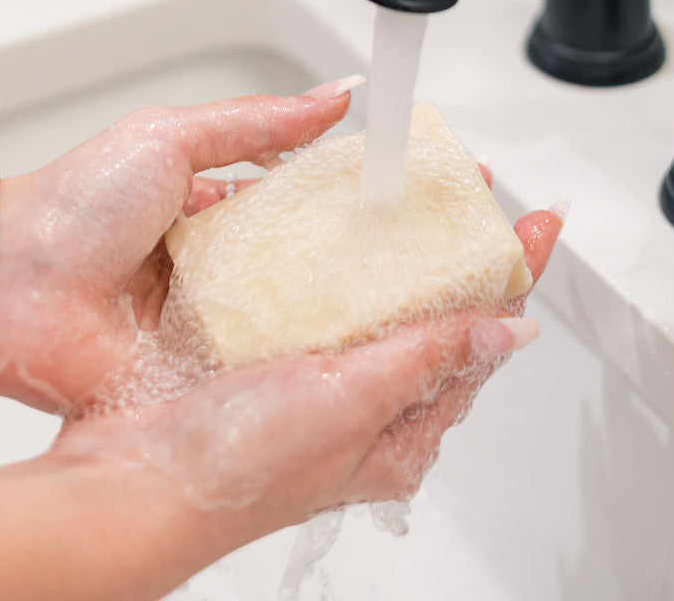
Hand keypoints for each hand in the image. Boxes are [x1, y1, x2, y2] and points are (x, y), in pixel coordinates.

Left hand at [0, 80, 359, 411]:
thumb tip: (333, 96)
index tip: (387, 201)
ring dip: (321, 320)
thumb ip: (256, 120)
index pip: (283, 203)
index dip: (332, 202)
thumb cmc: (76, 205)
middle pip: (288, 267)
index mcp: (200, 207)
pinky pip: (248, 370)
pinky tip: (338, 364)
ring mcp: (197, 321)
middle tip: (405, 268)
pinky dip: (285, 367)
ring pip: (277, 321)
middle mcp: (204, 266)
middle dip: (340, 269)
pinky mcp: (188, 372)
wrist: (9, 286)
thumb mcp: (173, 137)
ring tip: (389, 316)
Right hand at [49, 209, 559, 540]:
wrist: (138, 479)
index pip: (479, 340)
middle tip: (468, 194)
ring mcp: (319, 381)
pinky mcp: (273, 358)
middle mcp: (365, 406)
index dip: (514, 277)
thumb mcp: (349, 403)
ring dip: (398, 254)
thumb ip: (426, 359)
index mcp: (400, 429)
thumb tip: (507, 331)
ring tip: (411, 202)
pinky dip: (335, 265)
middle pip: (434, 317)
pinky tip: (329, 235)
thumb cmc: (238, 468)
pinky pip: (322, 303)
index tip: (536, 223)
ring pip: (378, 305)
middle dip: (460, 255)